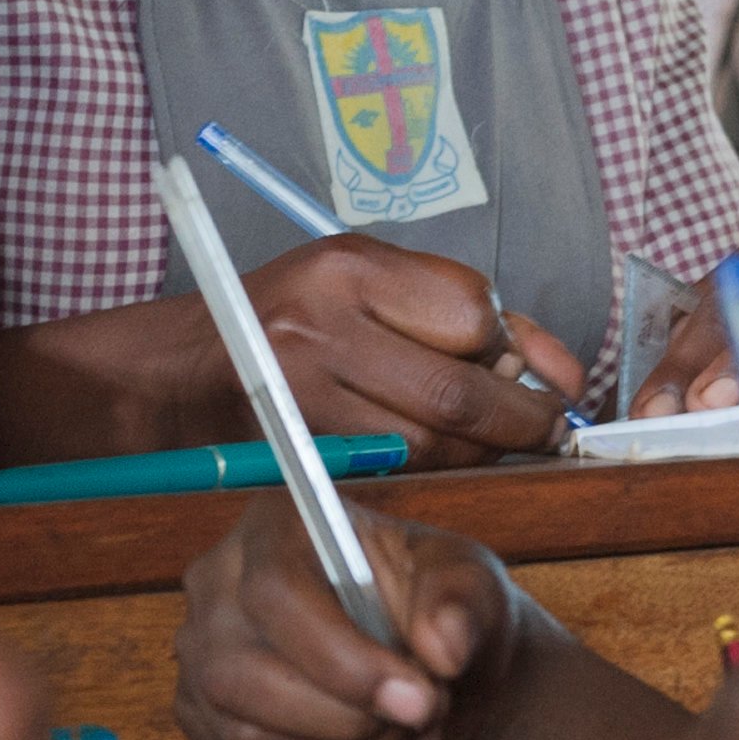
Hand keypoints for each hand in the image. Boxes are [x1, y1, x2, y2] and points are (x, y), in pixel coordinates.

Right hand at [172, 498, 530, 739]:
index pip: (276, 591)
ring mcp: (199, 649)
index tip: (417, 699)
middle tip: (422, 716)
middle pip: (243, 670)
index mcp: (275, 524)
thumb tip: (441, 646)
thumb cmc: (439, 610)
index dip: (342, 657)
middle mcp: (217, 581)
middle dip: (346, 717)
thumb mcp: (473, 587)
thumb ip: (461, 604)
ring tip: (403, 729)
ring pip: (243, 728)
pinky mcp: (201, 709)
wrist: (426, 666)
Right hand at [243, 236, 582, 465]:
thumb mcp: (363, 281)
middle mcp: (322, 326)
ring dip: (480, 450)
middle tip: (544, 426)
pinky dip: (435, 469)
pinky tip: (435, 453)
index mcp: (347, 268)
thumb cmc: (282, 319)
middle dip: (522, 419)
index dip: (514, 347)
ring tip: (482, 435)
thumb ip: (458, 311)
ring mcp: (305, 395)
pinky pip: (396, 471)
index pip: (473, 312)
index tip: (528, 366)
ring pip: (436, 444)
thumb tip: (560, 366)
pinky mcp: (298, 450)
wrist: (179, 373)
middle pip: (460, 392)